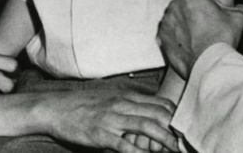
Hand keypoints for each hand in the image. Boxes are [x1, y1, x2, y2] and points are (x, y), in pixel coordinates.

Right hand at [49, 90, 178, 152]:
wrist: (55, 108)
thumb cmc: (82, 104)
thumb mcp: (108, 97)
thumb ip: (128, 103)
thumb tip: (146, 111)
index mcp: (126, 96)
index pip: (160, 103)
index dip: (176, 117)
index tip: (185, 129)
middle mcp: (122, 104)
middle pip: (158, 114)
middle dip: (175, 129)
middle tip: (186, 142)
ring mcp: (112, 119)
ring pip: (146, 127)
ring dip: (164, 140)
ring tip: (175, 150)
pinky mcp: (101, 134)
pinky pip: (124, 145)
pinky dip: (138, 152)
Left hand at [159, 0, 242, 78]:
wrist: (209, 64)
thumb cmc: (222, 38)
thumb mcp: (238, 18)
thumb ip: (239, 8)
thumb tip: (242, 9)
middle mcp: (175, 4)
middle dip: (188, 6)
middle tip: (202, 18)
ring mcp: (166, 21)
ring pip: (173, 15)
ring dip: (181, 20)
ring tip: (195, 33)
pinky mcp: (162, 37)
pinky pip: (167, 31)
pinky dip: (175, 35)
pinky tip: (187, 43)